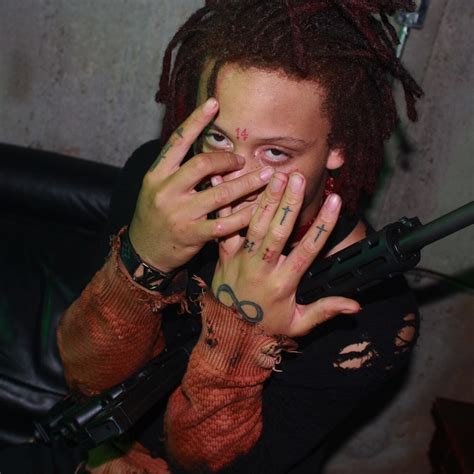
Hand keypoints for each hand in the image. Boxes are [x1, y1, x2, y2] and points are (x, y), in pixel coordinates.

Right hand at [128, 98, 273, 271]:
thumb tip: (209, 152)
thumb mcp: (156, 187)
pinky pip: (225, 223)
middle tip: (242, 159)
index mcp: (156, 175)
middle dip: (227, 159)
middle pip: (202, 165)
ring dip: (247, 184)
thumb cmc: (155, 215)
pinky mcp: (192, 235)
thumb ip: (177, 170)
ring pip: (220, 194)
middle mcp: (165, 191)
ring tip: (266, 177)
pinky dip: (244, 215)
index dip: (196, 121)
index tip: (214, 103)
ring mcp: (179, 214)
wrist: (143, 252)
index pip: (177, 141)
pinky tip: (258, 209)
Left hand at [211, 172, 360, 336]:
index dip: (323, 224)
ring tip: (276, 175)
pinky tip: (226, 181)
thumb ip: (324, 311)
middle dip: (289, 203)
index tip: (336, 201)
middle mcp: (262, 267)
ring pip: (254, 224)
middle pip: (278, 231)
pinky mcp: (224, 254)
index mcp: (283, 283)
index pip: (308, 250)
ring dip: (266, 198)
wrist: (227, 333)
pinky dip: (226, 205)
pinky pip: (225, 227)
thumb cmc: (264, 327)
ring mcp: (240, 259)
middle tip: (299, 178)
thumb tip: (355, 306)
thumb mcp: (297, 325)